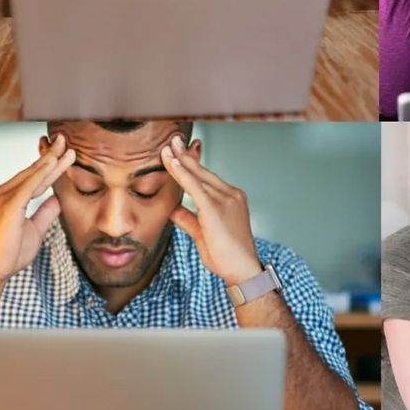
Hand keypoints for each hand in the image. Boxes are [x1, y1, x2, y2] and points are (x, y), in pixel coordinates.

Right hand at [0, 134, 74, 283]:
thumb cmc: (10, 253)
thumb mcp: (36, 229)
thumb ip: (45, 212)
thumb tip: (58, 199)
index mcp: (9, 198)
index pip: (35, 178)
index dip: (50, 165)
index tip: (64, 153)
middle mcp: (3, 194)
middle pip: (33, 171)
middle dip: (51, 155)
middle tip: (65, 140)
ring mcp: (3, 198)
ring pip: (32, 175)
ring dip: (50, 160)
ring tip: (65, 146)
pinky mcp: (8, 206)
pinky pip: (28, 186)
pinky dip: (41, 173)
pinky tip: (52, 163)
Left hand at [160, 134, 262, 285]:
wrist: (242, 269)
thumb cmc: (227, 256)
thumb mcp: (203, 234)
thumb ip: (188, 220)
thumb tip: (173, 210)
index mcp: (231, 198)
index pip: (207, 177)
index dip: (193, 163)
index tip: (181, 151)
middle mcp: (231, 194)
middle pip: (203, 171)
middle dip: (186, 154)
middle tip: (173, 140)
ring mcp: (225, 199)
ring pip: (197, 175)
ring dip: (180, 160)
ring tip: (168, 146)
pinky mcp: (215, 208)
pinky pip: (194, 187)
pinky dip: (182, 173)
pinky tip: (172, 163)